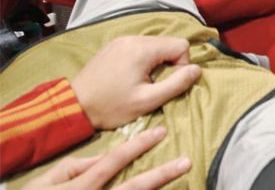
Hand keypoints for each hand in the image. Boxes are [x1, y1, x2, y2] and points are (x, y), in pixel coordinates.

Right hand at [26, 126, 189, 189]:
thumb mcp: (46, 182)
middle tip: (186, 162)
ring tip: (183, 177)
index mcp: (81, 187)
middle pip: (133, 188)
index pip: (113, 162)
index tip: (161, 132)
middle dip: (161, 175)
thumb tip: (103, 156)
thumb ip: (74, 167)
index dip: (137, 146)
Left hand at [70, 37, 200, 130]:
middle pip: (167, 43)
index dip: (181, 66)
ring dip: (155, 62)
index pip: (181, 45)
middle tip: (153, 85)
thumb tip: (197, 70)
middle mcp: (132, 38)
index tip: (165, 84)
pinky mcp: (112, 46)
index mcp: (143, 48)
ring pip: (154, 45)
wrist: (73, 106)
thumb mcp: (147, 101)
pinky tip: (129, 76)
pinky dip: (142, 59)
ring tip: (140, 82)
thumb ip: (176, 84)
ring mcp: (120, 40)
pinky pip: (138, 47)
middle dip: (168, 64)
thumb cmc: (111, 106)